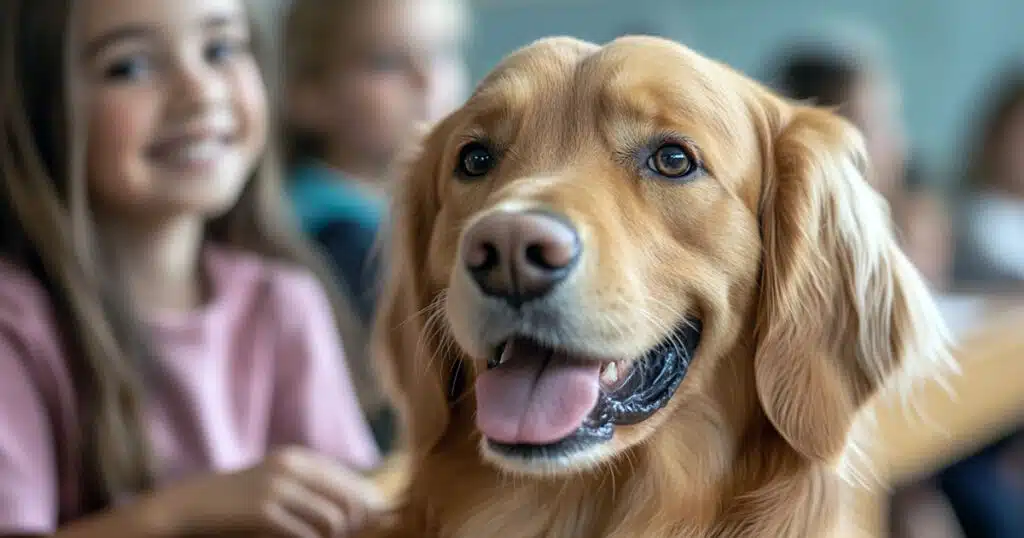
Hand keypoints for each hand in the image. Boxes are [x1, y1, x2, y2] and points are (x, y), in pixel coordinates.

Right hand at [145, 446, 388, 537]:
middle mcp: (291, 467)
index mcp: (298, 458)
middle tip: (345, 537)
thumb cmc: (240, 502)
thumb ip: (313, 490)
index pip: (351, 481)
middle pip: (349, 498)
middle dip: (356, 524)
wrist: (190, 505)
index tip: (366, 525)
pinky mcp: (262, 511)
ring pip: (333, 519)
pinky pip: (306, 535)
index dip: (366, 506)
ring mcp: (276, 487)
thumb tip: (366, 507)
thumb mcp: (277, 486)